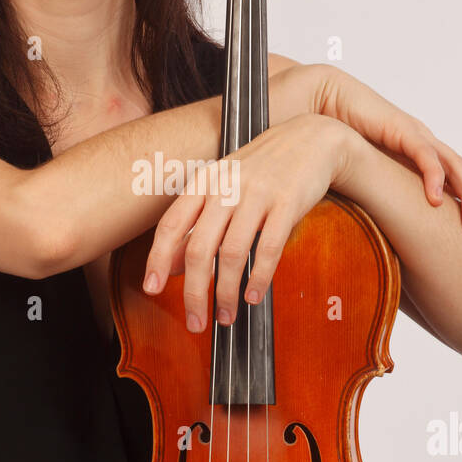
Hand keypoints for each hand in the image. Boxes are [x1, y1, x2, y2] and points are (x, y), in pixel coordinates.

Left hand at [142, 114, 356, 329]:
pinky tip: (254, 296)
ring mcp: (257, 194)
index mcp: (204, 183)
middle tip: (195, 322)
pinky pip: (268, 248)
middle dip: (194, 292)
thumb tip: (170, 268)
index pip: (172, 225)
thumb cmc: (262, 169)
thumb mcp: (223, 189)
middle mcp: (225, 187)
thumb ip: (197, 225)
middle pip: (198, 248)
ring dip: (226, 292)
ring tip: (226, 316)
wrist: (310, 139)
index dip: (157, 259)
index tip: (151, 289)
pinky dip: (259, 277)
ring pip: (231, 253)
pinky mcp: (287, 203)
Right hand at [310, 65, 461, 250]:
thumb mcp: (366, 176)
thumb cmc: (341, 136)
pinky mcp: (400, 129)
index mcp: (424, 160)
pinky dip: (433, 177)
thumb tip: (379, 238)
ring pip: (457, 170)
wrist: (323, 97)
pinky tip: (435, 201)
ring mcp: (418, 137)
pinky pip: (424, 155)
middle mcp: (428, 148)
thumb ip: (378, 200)